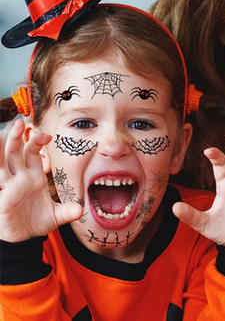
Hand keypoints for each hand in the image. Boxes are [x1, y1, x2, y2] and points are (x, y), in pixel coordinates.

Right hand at [0, 120, 82, 241]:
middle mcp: (19, 178)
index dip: (37, 142)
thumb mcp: (56, 217)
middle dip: (16, 137)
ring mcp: (8, 187)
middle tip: (19, 122)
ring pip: (1, 164)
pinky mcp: (2, 198)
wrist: (23, 237)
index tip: (46, 135)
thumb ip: (68, 211)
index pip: (33, 153)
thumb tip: (80, 210)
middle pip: (15, 153)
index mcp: (33, 176)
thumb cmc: (37, 221)